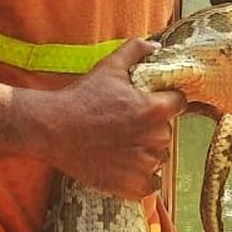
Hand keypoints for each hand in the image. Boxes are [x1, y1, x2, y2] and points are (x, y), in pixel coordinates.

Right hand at [35, 39, 184, 199]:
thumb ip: (137, 50)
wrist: (51, 128)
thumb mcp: (110, 66)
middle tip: (130, 123)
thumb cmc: (82, 97)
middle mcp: (152, 138)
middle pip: (168, 132)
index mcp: (153, 109)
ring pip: (159, 157)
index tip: (152, 102)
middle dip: (154, 127)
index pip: (180, 104)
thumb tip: (157, 46)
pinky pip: (150, 185)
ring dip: (148, 152)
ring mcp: (141, 163)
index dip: (167, 101)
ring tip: (123, 144)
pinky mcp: (128, 184)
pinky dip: (144, 178)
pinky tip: (129, 166)